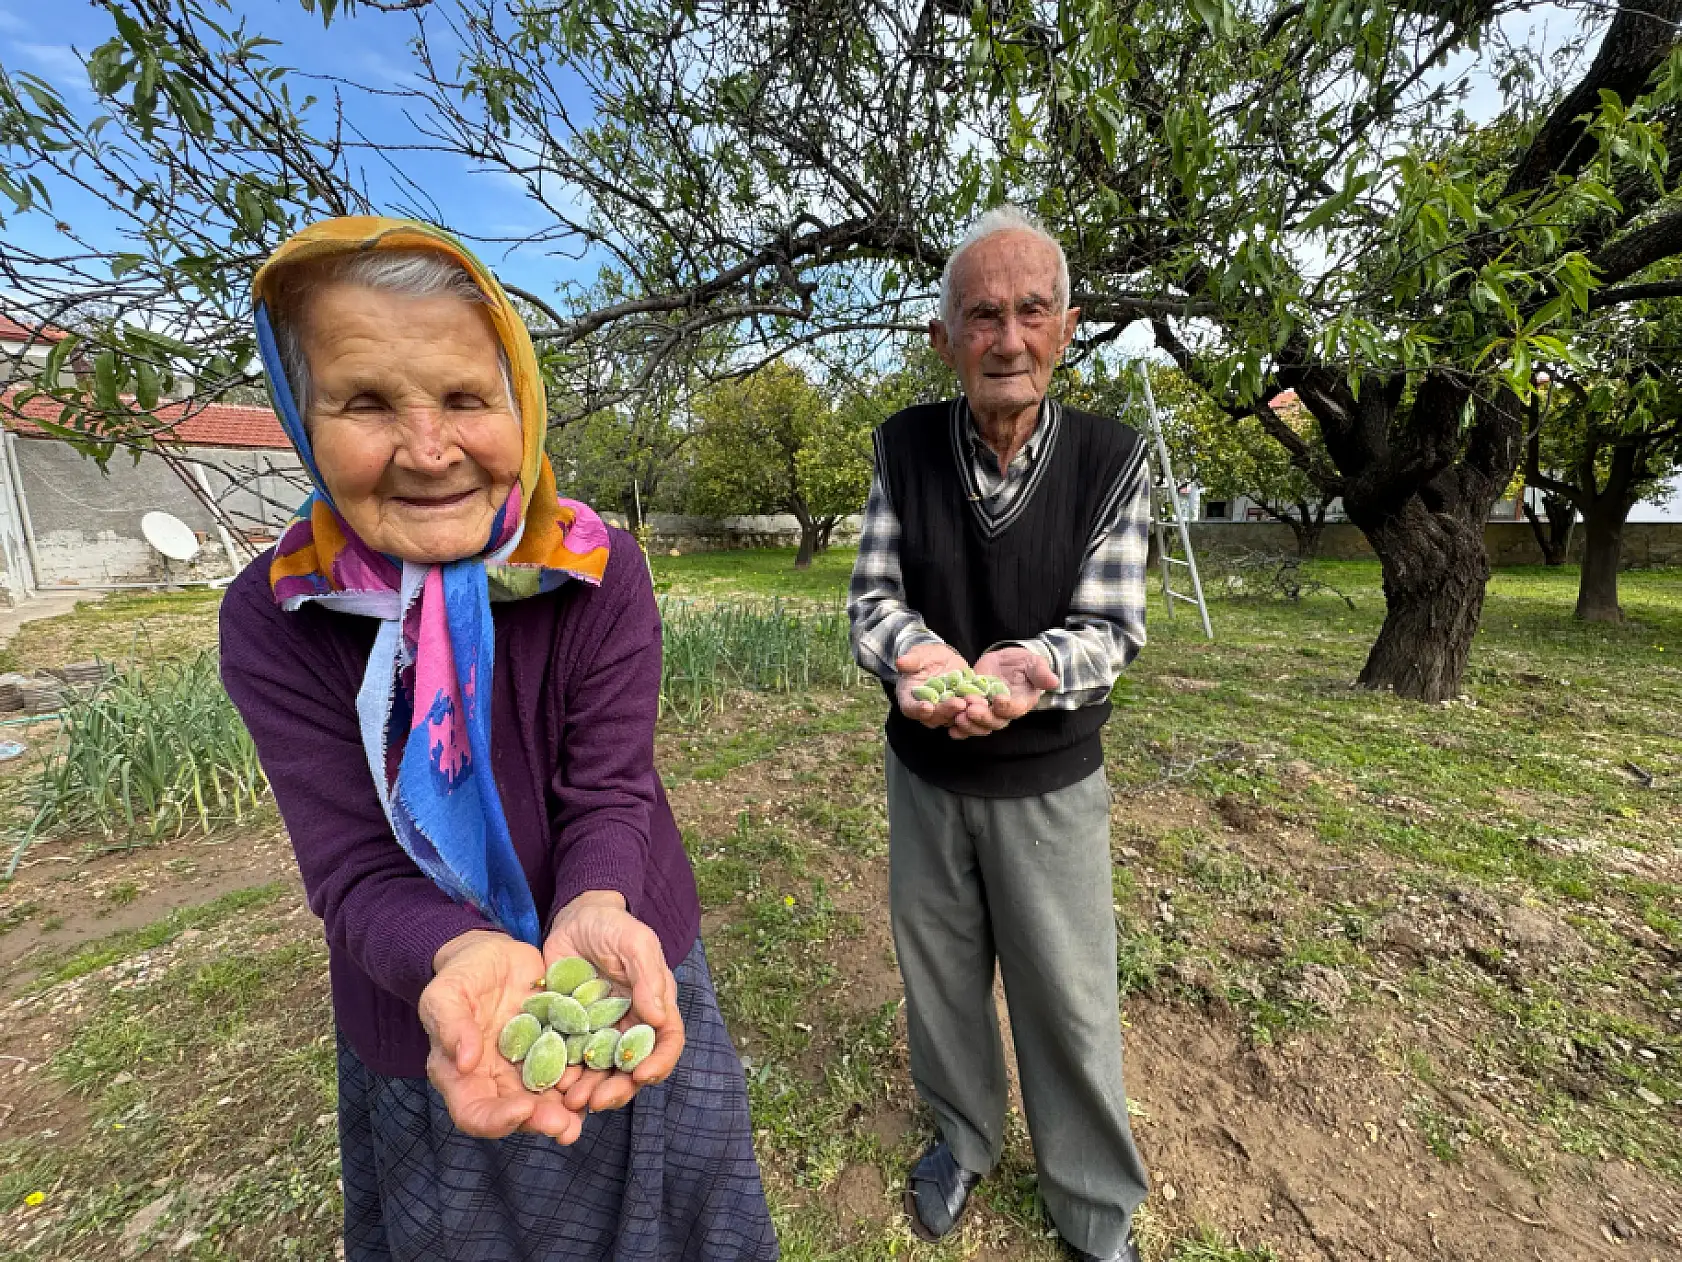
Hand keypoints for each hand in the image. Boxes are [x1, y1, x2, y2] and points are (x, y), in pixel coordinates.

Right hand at [419, 930, 585, 1143]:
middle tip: (565, 1125)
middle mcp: (496, 1080)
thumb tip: (465, 1063)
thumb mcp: (445, 994)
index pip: (473, 1113)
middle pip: (517, 1114)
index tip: (522, 1109)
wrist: (493, 954)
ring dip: (568, 1110)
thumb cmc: (460, 975)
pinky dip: (586, 1077)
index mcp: (462, 1077)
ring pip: (547, 1099)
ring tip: (589, 1109)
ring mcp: (527, 1067)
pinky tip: (604, 1077)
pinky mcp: (554, 1049)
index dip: (496, 1119)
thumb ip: (451, 1026)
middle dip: (540, 1121)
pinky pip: (570, 1069)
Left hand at [544, 891, 684, 1115]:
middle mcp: (629, 1025)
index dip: (659, 1063)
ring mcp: (599, 1031)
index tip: (641, 1075)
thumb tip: (658, 1017)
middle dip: (617, 1088)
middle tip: (597, 1101)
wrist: (575, 917)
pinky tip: (550, 1081)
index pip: (666, 1042)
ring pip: (599, 1071)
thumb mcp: (635, 942)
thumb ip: (648, 977)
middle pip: (631, 1067)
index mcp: (654, 1007)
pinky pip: (568, 1058)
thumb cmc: (613, 925)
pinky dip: (562, 1074)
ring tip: (571, 1099)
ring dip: (589, 1089)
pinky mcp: (570, 1030)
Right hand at [893, 642, 970, 728]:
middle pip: (933, 717)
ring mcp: (942, 712)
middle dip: (946, 711)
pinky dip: (973, 711)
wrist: (940, 661)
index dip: (917, 709)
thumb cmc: (924, 658)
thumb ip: (911, 660)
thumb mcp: (918, 655)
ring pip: (951, 718)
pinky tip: (983, 703)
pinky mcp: (958, 710)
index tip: (927, 707)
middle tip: (958, 704)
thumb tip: (901, 661)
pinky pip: (965, 714)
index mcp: (909, 698)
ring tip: (973, 703)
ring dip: (962, 714)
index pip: (910, 708)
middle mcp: (925, 710)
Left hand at [950, 646, 1059, 739]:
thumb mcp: (1033, 663)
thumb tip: (1054, 681)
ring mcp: (988, 712)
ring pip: (980, 726)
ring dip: (969, 724)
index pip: (1015, 709)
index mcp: (1021, 702)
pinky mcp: (973, 709)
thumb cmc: (1023, 663)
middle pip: (995, 722)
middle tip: (970, 709)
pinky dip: (959, 729)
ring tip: (958, 717)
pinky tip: (950, 728)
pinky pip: (967, 724)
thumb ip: (1041, 672)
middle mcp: (1004, 712)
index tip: (998, 699)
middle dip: (983, 717)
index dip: (1007, 707)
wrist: (1006, 662)